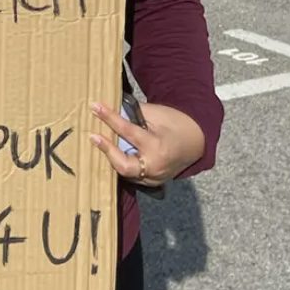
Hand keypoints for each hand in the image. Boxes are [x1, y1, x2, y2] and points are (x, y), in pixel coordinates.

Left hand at [89, 100, 205, 187]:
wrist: (196, 141)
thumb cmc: (176, 123)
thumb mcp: (156, 114)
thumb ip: (133, 113)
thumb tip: (111, 109)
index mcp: (156, 146)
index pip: (127, 131)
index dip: (109, 118)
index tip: (95, 107)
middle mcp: (155, 166)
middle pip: (122, 165)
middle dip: (107, 151)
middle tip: (93, 136)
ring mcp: (154, 177)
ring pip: (125, 172)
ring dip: (112, 157)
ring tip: (100, 142)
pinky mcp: (153, 182)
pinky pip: (132, 176)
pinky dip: (122, 164)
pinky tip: (113, 153)